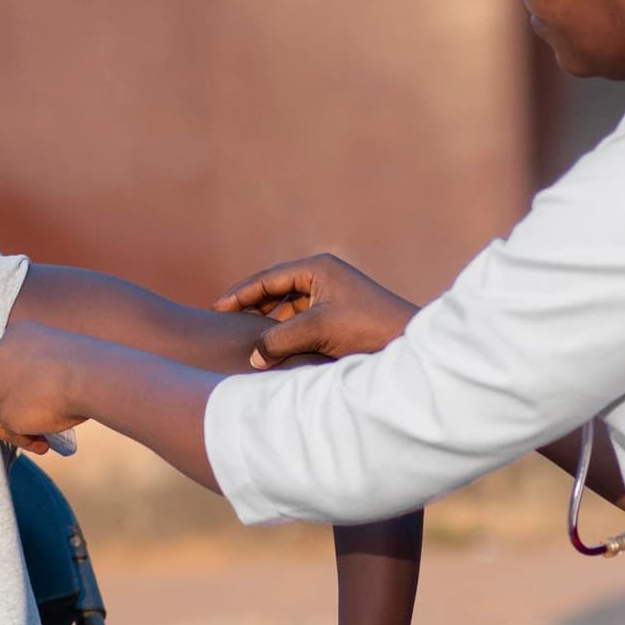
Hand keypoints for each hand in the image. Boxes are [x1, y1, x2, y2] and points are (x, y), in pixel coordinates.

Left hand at [0, 320, 93, 455]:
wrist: (92, 375)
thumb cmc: (90, 367)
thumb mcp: (58, 356)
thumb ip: (36, 372)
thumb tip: (33, 404)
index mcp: (13, 336)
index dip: (3, 386)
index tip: (25, 398)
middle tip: (6, 422)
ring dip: (6, 430)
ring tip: (35, 438)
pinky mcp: (4, 412)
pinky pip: (8, 433)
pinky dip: (24, 441)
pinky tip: (44, 444)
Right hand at [213, 254, 418, 368]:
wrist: (407, 343)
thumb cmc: (368, 328)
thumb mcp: (318, 330)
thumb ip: (279, 340)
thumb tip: (254, 356)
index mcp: (318, 269)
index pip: (268, 279)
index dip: (240, 294)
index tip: (217, 309)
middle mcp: (324, 277)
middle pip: (277, 290)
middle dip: (252, 307)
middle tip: (225, 322)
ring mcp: (332, 295)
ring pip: (289, 309)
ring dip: (270, 324)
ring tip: (247, 340)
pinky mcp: (339, 315)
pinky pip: (303, 321)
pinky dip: (287, 333)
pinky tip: (275, 349)